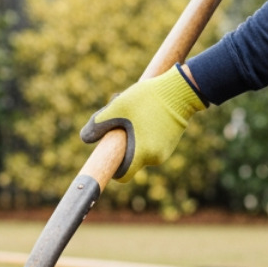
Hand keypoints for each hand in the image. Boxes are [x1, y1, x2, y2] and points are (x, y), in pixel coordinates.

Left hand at [80, 66, 206, 181]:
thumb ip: (99, 124)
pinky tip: (147, 115)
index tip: (109, 157)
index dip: (113, 169)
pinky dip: (145, 135)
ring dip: (134, 138)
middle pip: (131, 160)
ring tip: (135, 114)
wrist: (182, 90)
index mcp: (141, 152)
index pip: (123, 175)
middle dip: (123, 145)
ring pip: (141, 151)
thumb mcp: (118, 107)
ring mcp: (165, 152)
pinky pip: (152, 145)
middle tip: (121, 123)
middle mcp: (155, 158)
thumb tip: (85, 138)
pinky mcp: (171, 144)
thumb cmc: (148, 98)